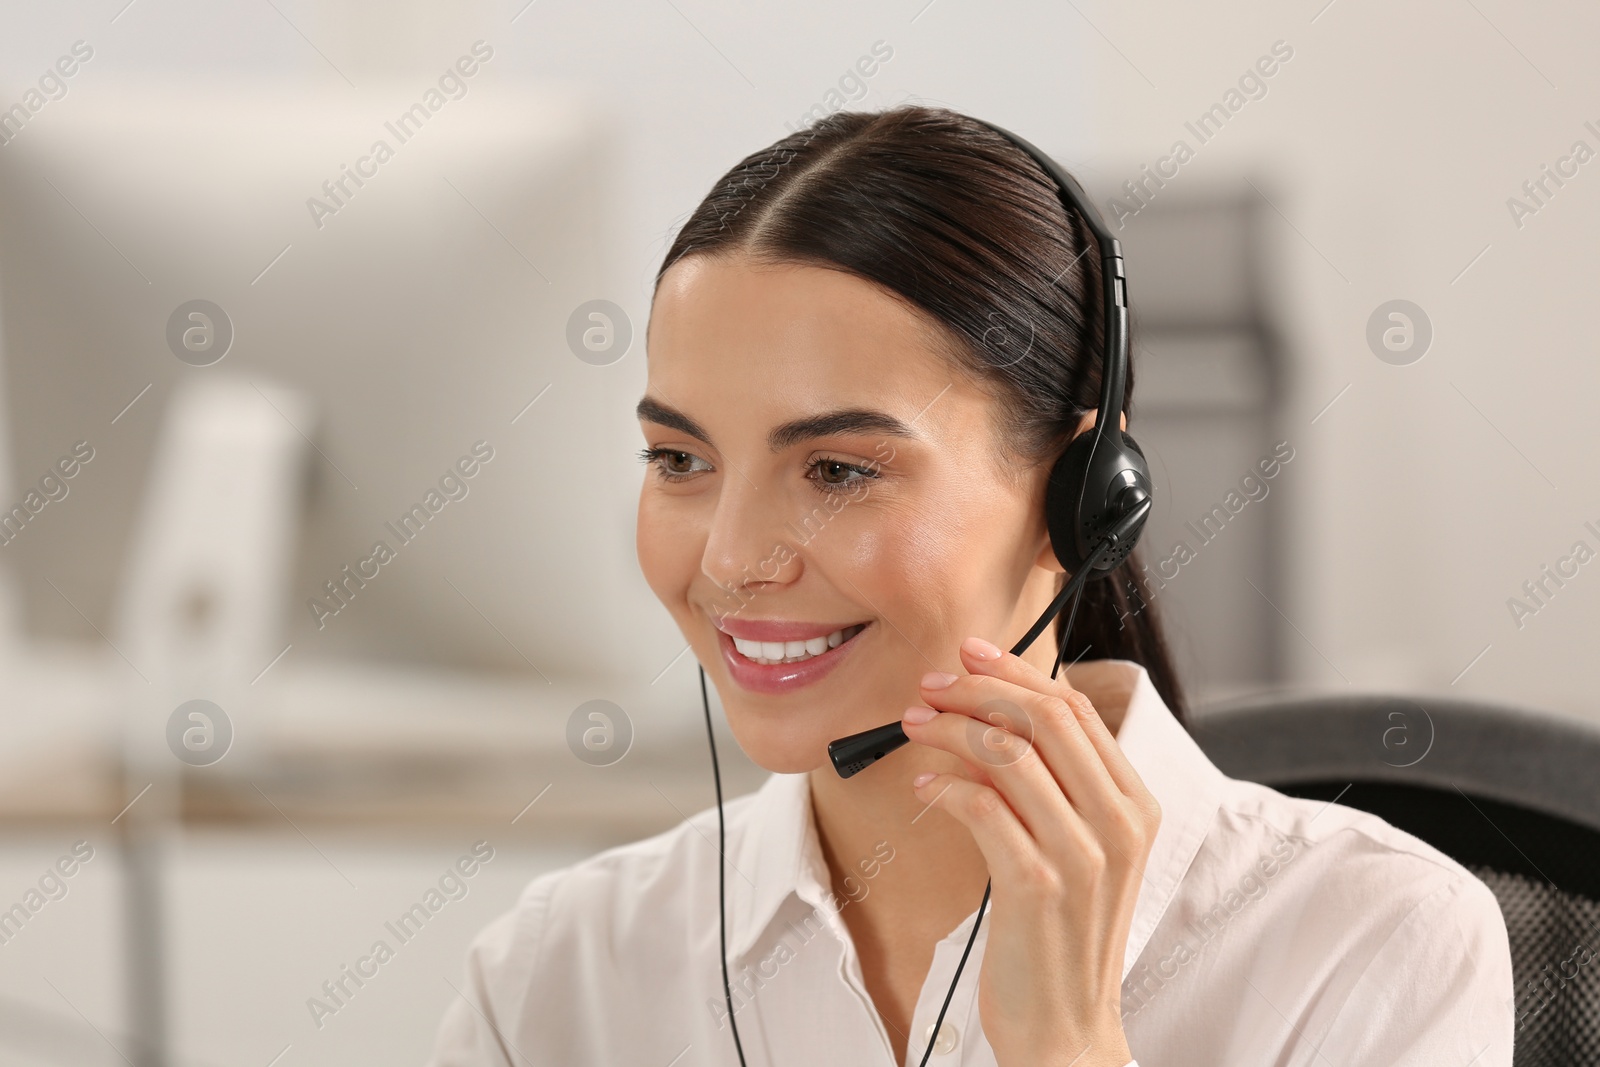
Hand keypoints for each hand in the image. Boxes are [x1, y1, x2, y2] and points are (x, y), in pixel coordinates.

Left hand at [901, 636, 1159, 1066]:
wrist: (1066, 1026)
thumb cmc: (1059, 935)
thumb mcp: (1078, 850)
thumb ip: (1054, 787)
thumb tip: (996, 717)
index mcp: (1134, 806)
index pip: (1075, 710)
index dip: (1016, 673)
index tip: (969, 655)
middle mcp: (1118, 824)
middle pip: (1044, 718)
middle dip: (978, 690)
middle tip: (930, 686)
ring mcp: (1082, 854)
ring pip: (1010, 754)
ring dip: (950, 729)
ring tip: (914, 726)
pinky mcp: (1038, 884)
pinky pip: (983, 807)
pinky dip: (946, 785)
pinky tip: (924, 785)